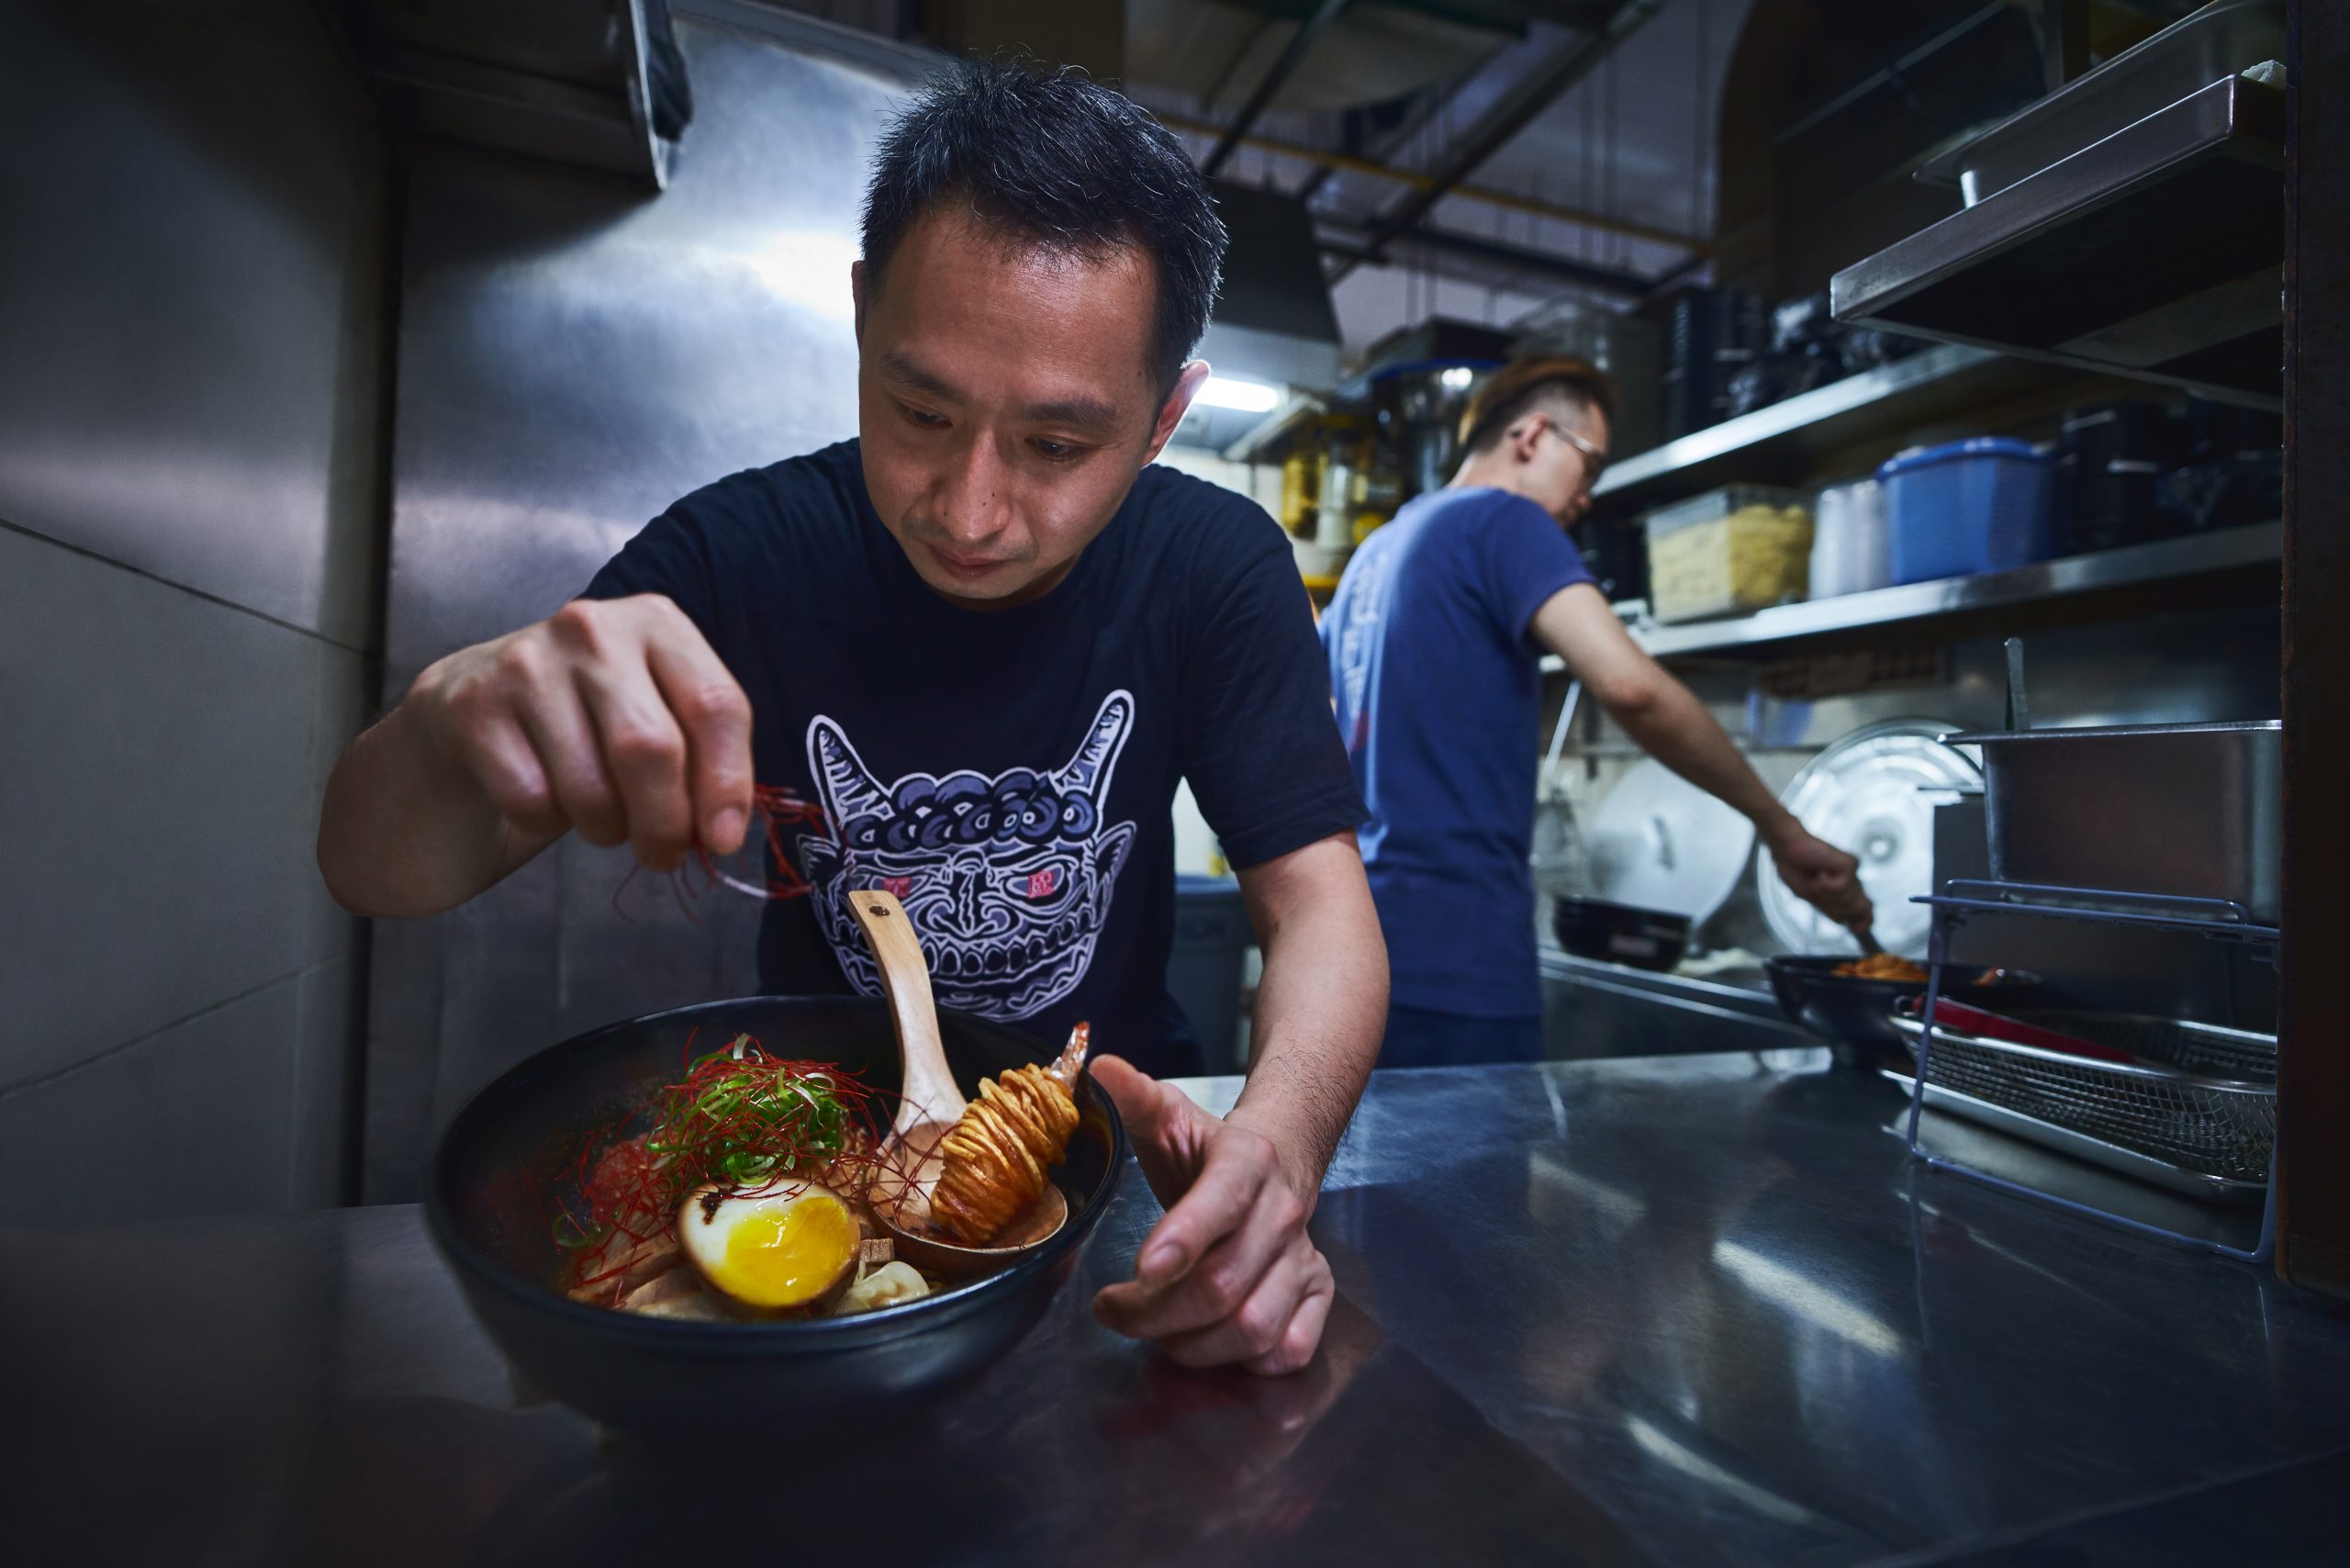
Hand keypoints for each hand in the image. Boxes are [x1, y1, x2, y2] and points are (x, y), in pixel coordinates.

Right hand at [409, 594, 752, 870]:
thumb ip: (700, 757)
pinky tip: (546, 797)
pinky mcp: (474, 706)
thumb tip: (721, 831)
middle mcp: (593, 629)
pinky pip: (532, 800)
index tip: (723, 840)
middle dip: (665, 824)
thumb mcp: (658, 710)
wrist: (478, 704)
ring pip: (590, 788)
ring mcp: (527, 662)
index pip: (715, 704)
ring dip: (607, 829)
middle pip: (652, 749)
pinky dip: (547, 822)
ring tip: (603, 819)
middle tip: (663, 855)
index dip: (727, 783)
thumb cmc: (590, 716)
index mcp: (657, 622)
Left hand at [1090, 1056, 1333, 1375]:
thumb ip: (1134, 1097)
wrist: (1279, 1162)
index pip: (1220, 1203)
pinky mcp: (1318, 1294)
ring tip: (1152, 1331)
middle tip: (1114, 1310)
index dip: (1182, 1240)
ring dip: (1190, 1345)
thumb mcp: (1171, 1118)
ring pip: (1253, 1329)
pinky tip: (1206, 1342)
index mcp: (1247, 1161)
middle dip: (1157, 1312)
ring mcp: (1305, 1258)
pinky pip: (1289, 1351)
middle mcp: (1284, 1212)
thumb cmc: (1210, 1150)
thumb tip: (1101, 1066)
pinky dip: (1242, 1362)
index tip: (1139, 1269)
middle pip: (1223, 1285)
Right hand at [1767, 822, 1873, 934]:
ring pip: (1848, 900)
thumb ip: (1833, 910)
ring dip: (1826, 895)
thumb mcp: (1813, 898)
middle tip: (1818, 891)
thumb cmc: (1795, 869)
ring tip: (1815, 879)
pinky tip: (1819, 871)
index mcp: (1844, 890)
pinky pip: (1841, 888)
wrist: (1787, 848)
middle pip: (1858, 908)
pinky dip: (1824, 884)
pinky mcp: (1850, 864)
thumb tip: (1846, 921)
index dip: (1865, 920)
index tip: (1857, 928)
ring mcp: (1852, 872)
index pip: (1866, 909)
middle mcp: (1852, 881)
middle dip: (1836, 906)